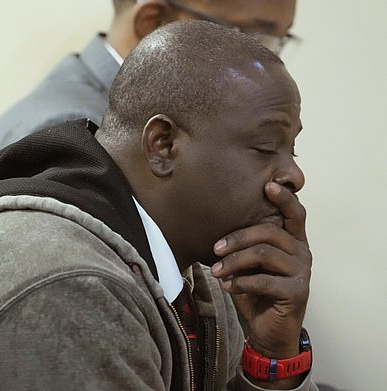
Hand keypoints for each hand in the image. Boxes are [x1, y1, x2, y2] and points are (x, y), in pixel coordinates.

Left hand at [210, 182, 311, 358]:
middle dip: (237, 238)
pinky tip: (228, 287)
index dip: (284, 198)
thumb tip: (214, 227)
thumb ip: (245, 246)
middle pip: (268, 232)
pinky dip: (241, 283)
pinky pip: (264, 280)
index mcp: (293, 241)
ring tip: (217, 271)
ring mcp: (302, 272)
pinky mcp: (297, 292)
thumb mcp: (249, 264)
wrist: (269, 330)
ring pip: (263, 254)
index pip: (295, 213)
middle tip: (214, 248)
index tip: (268, 185)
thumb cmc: (257, 292)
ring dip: (234, 261)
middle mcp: (302, 252)